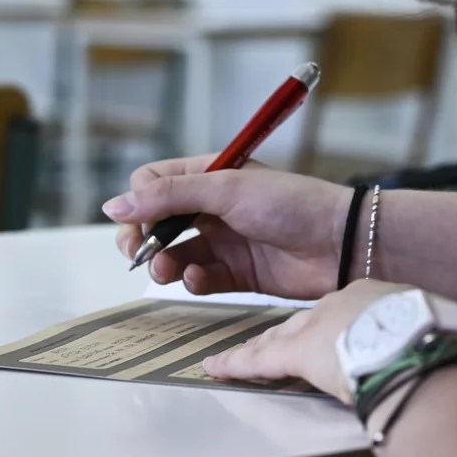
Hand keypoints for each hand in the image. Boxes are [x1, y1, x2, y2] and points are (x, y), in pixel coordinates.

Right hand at [102, 154, 352, 299]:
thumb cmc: (291, 204)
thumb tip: (114, 205)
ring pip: (175, 254)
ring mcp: (224, 240)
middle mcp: (212, 206)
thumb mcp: (226, 189)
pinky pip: (200, 278)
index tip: (137, 222)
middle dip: (143, 238)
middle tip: (138, 252)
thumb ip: (169, 196)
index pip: (154, 184)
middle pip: (158, 222)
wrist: (342, 243)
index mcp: (209, 175)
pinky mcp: (237, 272)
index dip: (139, 203)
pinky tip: (201, 279)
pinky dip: (193, 280)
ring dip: (164, 262)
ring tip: (166, 269)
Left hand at [203, 279, 411, 402]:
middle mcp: (337, 306)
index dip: (332, 327)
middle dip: (288, 335)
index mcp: (372, 298)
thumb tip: (430, 347)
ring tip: (239, 354)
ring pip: (276, 338)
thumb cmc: (430, 335)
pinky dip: (236, 364)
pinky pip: (258, 360)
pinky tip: (215, 367)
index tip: (332, 335)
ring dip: (257, 347)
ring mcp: (315, 328)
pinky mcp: (297, 352)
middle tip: (272, 341)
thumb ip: (417, 333)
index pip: (340, 314)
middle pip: (302, 323)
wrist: (417, 340)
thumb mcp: (428, 324)